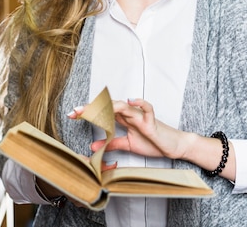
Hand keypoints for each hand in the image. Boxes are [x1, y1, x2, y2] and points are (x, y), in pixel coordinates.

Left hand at [69, 98, 185, 159]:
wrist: (174, 146)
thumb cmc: (153, 142)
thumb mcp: (127, 145)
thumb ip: (111, 144)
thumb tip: (92, 146)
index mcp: (123, 119)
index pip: (102, 112)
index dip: (88, 112)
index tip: (72, 115)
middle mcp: (130, 114)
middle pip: (108, 106)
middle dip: (92, 108)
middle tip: (75, 111)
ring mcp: (141, 116)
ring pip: (123, 106)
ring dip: (107, 106)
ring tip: (94, 107)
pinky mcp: (152, 121)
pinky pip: (147, 108)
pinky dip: (139, 102)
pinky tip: (129, 101)